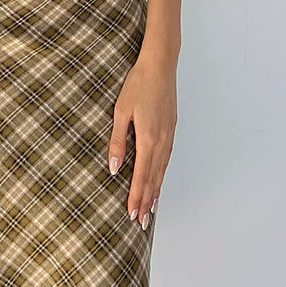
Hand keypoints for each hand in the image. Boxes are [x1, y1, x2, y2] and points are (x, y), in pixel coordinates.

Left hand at [107, 51, 177, 229]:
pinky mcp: (171, 128)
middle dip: (147, 200)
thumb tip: (114, 168)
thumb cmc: (138, 84)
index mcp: (148, 138)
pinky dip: (163, 173)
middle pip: (154, 177)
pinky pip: (167, 158)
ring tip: (152, 208)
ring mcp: (169, 134)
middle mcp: (161, 140)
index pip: (141, 175)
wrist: (160, 65)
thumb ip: (118, 141)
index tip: (133, 214)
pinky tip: (159, 179)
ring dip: (156, 190)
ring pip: (162, 169)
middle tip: (142, 222)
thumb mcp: (121, 111)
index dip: (137, 196)